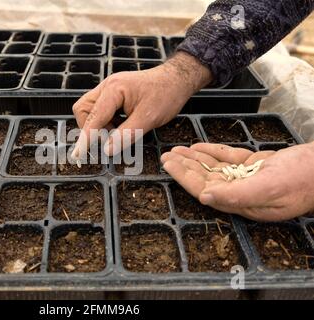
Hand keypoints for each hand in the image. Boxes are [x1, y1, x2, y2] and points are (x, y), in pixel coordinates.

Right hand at [71, 52, 211, 158]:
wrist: (177, 79)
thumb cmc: (166, 95)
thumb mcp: (148, 119)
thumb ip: (126, 135)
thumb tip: (107, 150)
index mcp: (114, 90)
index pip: (93, 117)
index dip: (85, 137)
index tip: (79, 154)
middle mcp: (107, 86)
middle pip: (83, 110)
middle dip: (90, 128)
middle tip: (108, 140)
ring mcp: (109, 89)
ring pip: (90, 109)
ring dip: (99, 125)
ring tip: (119, 131)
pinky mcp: (113, 93)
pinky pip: (100, 109)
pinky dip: (106, 121)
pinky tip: (122, 125)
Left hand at [161, 143, 313, 221]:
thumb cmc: (303, 179)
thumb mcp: (270, 187)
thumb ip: (236, 195)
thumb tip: (205, 198)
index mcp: (242, 203)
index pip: (205, 190)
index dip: (185, 177)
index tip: (169, 165)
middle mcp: (241, 192)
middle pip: (205, 178)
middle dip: (184, 167)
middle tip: (166, 155)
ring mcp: (247, 178)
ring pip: (213, 168)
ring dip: (194, 158)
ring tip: (176, 150)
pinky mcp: (254, 166)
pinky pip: (227, 158)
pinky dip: (212, 151)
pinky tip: (198, 147)